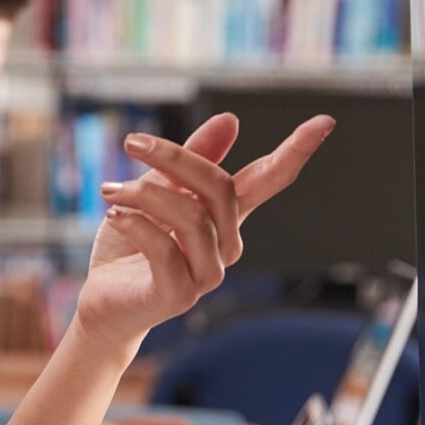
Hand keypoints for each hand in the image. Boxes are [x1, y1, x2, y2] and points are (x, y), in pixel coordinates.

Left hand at [73, 113, 334, 352]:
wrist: (101, 304)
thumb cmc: (128, 249)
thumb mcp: (154, 194)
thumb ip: (188, 162)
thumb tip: (230, 120)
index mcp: (225, 218)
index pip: (268, 181)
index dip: (295, 152)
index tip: (324, 122)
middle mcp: (225, 246)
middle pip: (220, 189)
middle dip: (175, 158)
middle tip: (133, 142)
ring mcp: (206, 274)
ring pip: (192, 217)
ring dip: (146, 195)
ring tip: (111, 190)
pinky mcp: (179, 296)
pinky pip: (166, 250)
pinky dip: (136, 224)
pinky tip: (114, 215)